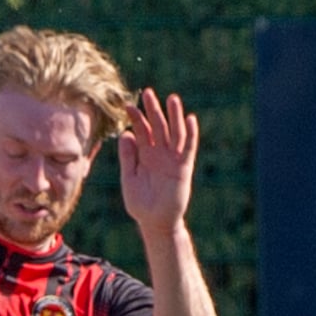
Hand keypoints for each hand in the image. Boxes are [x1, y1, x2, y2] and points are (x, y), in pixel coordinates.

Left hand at [117, 87, 197, 237]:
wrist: (154, 222)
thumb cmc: (141, 203)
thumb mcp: (130, 178)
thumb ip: (128, 158)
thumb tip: (125, 134)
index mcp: (145, 155)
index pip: (141, 132)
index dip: (135, 118)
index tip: (127, 105)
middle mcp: (160, 154)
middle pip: (158, 127)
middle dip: (153, 110)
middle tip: (147, 92)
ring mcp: (173, 159)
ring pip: (174, 133)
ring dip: (174, 116)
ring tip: (172, 98)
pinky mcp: (183, 168)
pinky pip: (188, 149)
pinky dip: (190, 135)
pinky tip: (190, 120)